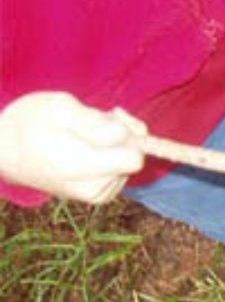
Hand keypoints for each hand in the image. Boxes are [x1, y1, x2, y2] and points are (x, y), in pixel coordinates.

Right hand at [0, 92, 147, 203]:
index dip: (128, 132)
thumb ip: (103, 121)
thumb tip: (136, 134)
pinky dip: (111, 154)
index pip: (134, 158)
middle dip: (121, 135)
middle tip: (92, 120)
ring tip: (82, 133)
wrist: (5, 153)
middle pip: (134, 158)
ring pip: (129, 162)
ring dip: (114, 144)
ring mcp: (98, 195)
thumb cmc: (29, 123)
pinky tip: (88, 145)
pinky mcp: (102, 195)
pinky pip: (122, 169)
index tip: (112, 116)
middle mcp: (93, 188)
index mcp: (81, 167)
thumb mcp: (61, 107)